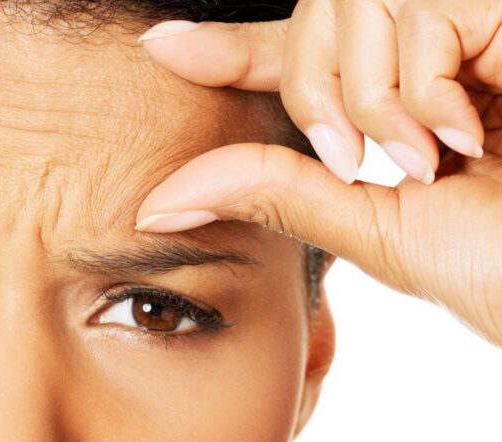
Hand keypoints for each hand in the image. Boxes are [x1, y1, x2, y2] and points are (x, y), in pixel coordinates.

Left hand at [134, 0, 501, 346]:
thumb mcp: (373, 228)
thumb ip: (280, 193)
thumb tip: (161, 199)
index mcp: (402, 101)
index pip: (304, 55)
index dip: (233, 50)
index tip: (162, 49)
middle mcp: (437, 52)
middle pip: (317, 17)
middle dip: (315, 87)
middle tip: (361, 157)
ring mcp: (476, 21)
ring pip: (356, 4)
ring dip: (371, 96)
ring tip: (433, 153)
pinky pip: (414, 13)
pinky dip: (416, 87)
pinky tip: (466, 131)